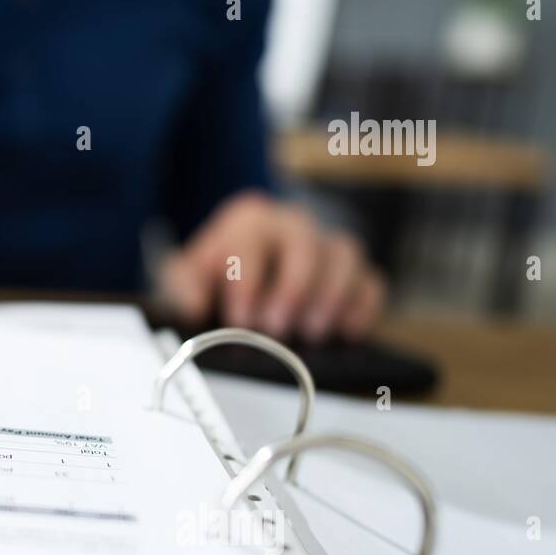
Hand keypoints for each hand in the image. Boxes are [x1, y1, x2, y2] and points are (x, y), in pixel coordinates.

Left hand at [157, 191, 384, 342]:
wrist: (236, 279)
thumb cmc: (215, 276)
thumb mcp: (186, 277)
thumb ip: (185, 288)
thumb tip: (196, 305)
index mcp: (248, 221)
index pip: (252, 242)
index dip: (247, 283)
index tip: (241, 320)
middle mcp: (292, 224)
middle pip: (304, 244)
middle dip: (292, 289)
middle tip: (276, 328)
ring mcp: (326, 245)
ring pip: (344, 255)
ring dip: (331, 296)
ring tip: (311, 333)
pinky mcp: (353, 272)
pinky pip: (370, 281)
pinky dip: (362, 306)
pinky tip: (346, 333)